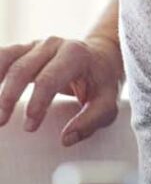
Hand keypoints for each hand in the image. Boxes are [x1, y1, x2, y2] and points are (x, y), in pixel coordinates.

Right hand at [0, 35, 123, 145]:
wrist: (100, 57)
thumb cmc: (101, 82)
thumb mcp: (107, 102)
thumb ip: (91, 120)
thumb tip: (66, 138)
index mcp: (76, 55)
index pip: (50, 79)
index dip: (36, 103)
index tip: (29, 127)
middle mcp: (54, 45)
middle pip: (22, 68)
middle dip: (8, 97)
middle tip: (1, 122)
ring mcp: (36, 45)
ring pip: (6, 59)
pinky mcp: (23, 49)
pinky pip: (1, 57)